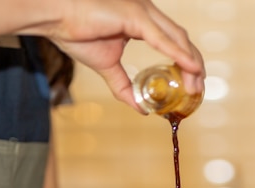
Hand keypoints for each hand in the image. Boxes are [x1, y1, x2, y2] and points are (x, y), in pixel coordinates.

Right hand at [44, 0, 204, 111]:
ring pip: (177, 39)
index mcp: (142, 21)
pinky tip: (190, 69)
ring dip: (190, 64)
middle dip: (194, 66)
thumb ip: (125, 88)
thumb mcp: (107, 67)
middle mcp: (147, 13)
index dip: (186, 63)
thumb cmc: (76, 33)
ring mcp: (143, 11)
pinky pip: (163, 39)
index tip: (192, 85)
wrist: (55, 19)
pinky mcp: (135, 15)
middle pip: (181, 40)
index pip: (173, 42)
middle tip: (199, 90)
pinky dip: (178, 55)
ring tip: (195, 86)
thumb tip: (141, 109)